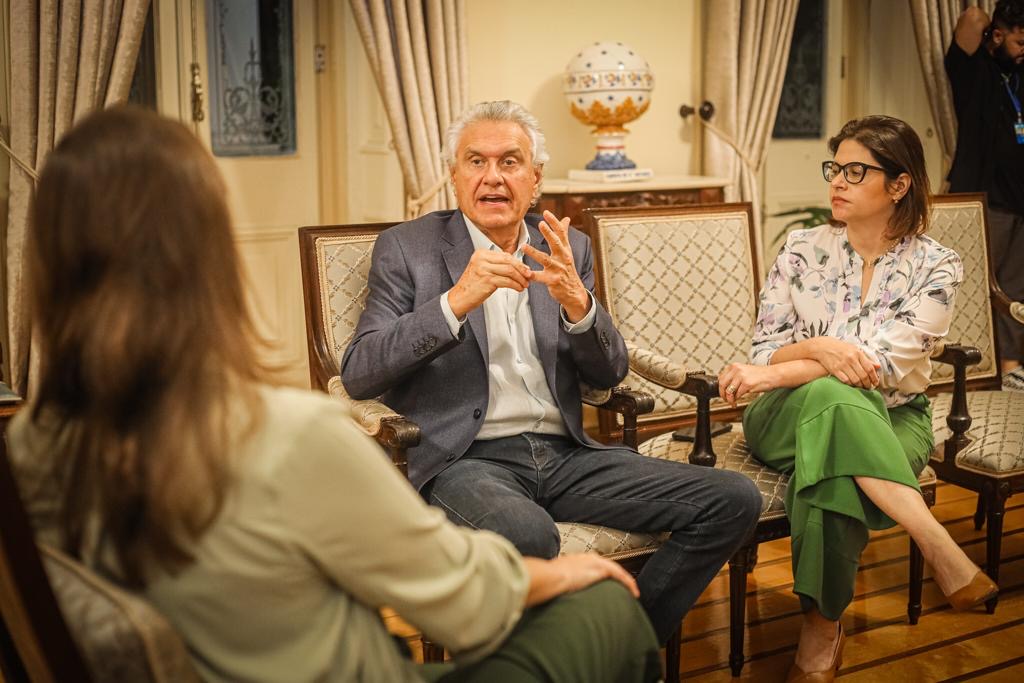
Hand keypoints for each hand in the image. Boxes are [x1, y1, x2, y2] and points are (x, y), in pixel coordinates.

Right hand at [448, 249, 532, 317]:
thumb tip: (516, 265)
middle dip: (522, 269)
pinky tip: (519, 288)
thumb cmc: (472, 285)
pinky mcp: (487, 280)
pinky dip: (516, 285)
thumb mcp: (482, 269)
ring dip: (520, 279)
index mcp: (481, 253)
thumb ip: (496, 264)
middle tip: (529, 275)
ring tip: (525, 284)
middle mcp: (482, 259)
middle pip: (509, 261)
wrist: (459, 298)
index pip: (505, 255)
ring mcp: (484, 269)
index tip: (525, 269)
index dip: (518, 262)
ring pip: (510, 271)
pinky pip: (507, 281)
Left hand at [522, 210, 589, 321]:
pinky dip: (533, 275)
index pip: (561, 233)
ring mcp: (558, 269)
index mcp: (565, 249)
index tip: (546, 212)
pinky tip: (525, 272)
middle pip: (556, 243)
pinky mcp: (553, 280)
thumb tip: (566, 218)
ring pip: (545, 259)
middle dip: (549, 233)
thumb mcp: (567, 251)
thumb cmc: (567, 269)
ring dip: (534, 252)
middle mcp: (563, 258)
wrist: (574, 292)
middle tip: (541, 223)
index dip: (554, 222)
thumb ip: (564, 234)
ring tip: (523, 246)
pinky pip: (540, 277)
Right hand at [522, 553, 638, 606]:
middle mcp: (585, 557)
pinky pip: (620, 575)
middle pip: (605, 566)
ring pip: (615, 570)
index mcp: (573, 560)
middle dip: (613, 576)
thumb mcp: (549, 581)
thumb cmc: (545, 581)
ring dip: (623, 581)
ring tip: (631, 591)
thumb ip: (551, 584)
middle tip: (620, 587)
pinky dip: (628, 583)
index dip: (597, 574)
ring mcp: (594, 561)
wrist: (549, 578)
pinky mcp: (601, 569)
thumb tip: (546, 593)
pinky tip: (634, 592)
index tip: (601, 583)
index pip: (590, 565)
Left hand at [718, 363, 777, 406]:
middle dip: (722, 394)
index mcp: (734, 366)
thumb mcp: (744, 372)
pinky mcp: (747, 384)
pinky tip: (737, 401)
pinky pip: (737, 394)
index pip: (720, 378)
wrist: (773, 375)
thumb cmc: (760, 375)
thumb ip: (734, 377)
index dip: (720, 388)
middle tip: (725, 399)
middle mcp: (736, 370)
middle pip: (722, 385)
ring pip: (729, 391)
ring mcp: (741, 376)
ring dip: (729, 399)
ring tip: (732, 402)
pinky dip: (736, 400)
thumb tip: (725, 387)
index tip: (722, 393)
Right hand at [810, 337, 879, 388]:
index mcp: (857, 353)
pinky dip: (850, 384)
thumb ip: (866, 358)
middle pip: (863, 375)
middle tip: (869, 387)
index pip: (869, 368)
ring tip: (861, 387)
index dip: (874, 377)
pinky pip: (845, 380)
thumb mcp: (854, 350)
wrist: (822, 346)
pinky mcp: (834, 369)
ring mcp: (842, 364)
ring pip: (855, 380)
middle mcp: (851, 359)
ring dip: (860, 386)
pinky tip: (852, 385)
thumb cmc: (840, 348)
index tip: (876, 383)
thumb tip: (878, 366)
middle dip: (867, 384)